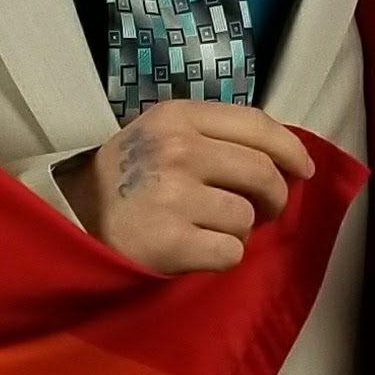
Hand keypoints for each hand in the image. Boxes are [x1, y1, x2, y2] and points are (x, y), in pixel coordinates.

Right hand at [62, 101, 315, 275]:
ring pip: (247, 218)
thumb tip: (282, 157)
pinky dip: (221, 257)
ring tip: (206, 229)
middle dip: (273, 198)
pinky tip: (195, 250)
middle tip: (261, 211)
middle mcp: (177, 150)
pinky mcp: (172, 241)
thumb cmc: (125, 179)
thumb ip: (212, 135)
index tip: (303, 169)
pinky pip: (231, 252)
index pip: (256, 125)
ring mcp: (174, 195)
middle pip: (263, 173)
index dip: (290, 149)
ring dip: (237, 231)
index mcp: (177, 117)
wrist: (71, 219)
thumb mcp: (159, 135)